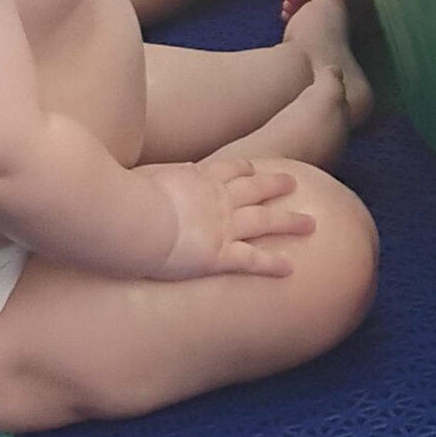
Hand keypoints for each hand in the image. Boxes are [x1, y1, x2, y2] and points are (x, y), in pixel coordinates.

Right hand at [143, 157, 312, 279]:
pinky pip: (253, 260)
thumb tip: (147, 174)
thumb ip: (148, 176)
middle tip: (293, 182)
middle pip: (255, 188)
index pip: (226, 169)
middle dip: (275, 184)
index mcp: (197, 179)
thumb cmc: (125, 197)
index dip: (243, 168)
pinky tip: (290, 269)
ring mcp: (223, 226)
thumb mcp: (139, 176)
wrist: (132, 219)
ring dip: (289, 221)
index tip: (255, 167)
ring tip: (310, 222)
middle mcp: (217, 199)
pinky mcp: (220, 255)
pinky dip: (272, 265)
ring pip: (265, 221)